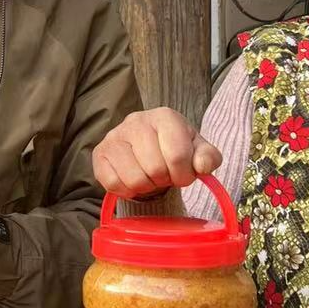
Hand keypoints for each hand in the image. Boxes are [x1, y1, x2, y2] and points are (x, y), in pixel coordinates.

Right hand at [92, 107, 221, 199]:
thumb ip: (208, 157)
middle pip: (155, 169)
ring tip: (149, 177)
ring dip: (146, 186)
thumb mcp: (198, 150)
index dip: (184, 175)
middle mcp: (136, 121)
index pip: (178, 156)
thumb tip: (201, 166)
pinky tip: (133, 181)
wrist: (147, 145)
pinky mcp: (99, 153)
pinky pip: (113, 183)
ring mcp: (114, 136)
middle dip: (164, 180)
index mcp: (164, 116)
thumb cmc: (175, 148)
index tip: (183, 175)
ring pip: (134, 179)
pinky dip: (127, 190)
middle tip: (164, 176)